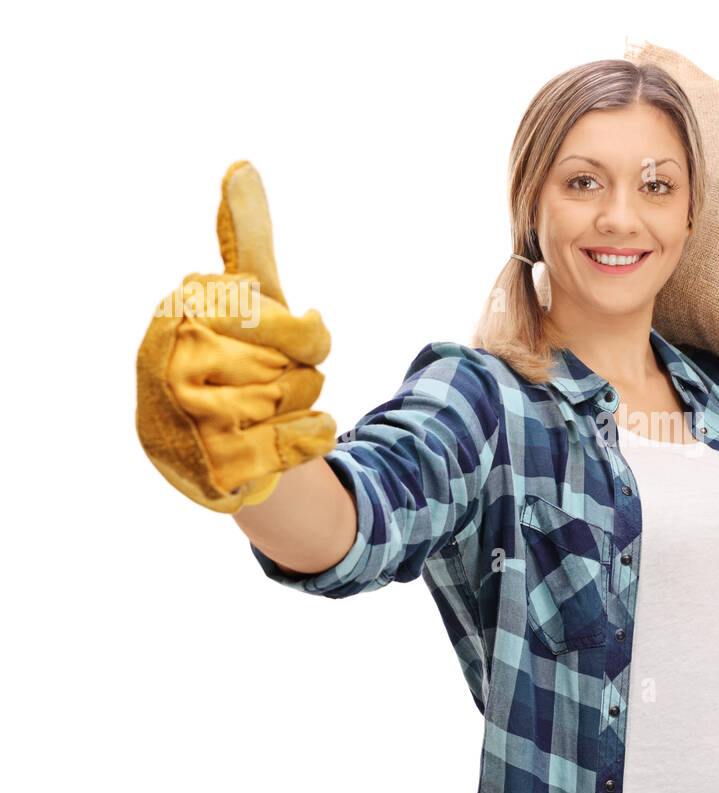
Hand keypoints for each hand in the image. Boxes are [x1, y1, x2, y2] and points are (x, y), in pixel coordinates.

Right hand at [136, 161, 336, 512]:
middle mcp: (170, 360)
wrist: (205, 447)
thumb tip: (242, 164)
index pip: (285, 324)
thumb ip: (246, 237)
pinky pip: (301, 441)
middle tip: (265, 383)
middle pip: (295, 365)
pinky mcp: (213, 464)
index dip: (306, 338)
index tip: (289, 341)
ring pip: (296, 401)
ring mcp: (186, 415)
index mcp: (183, 311)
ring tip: (260, 411)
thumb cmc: (231, 359)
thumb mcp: (245, 298)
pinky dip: (309, 438)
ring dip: (299, 407)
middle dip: (299, 375)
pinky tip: (283, 437)